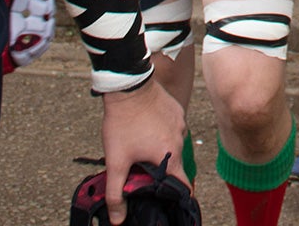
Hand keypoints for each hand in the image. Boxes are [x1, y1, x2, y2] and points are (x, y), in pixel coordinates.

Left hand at [99, 80, 191, 222]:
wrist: (128, 85)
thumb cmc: (123, 122)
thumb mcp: (116, 160)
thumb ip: (116, 193)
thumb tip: (117, 220)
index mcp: (170, 156)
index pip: (183, 185)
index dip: (177, 196)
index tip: (170, 201)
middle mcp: (180, 139)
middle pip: (174, 164)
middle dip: (161, 170)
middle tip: (142, 170)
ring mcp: (180, 122)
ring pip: (172, 144)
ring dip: (161, 149)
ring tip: (141, 147)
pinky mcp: (175, 109)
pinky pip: (172, 127)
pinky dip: (161, 132)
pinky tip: (146, 128)